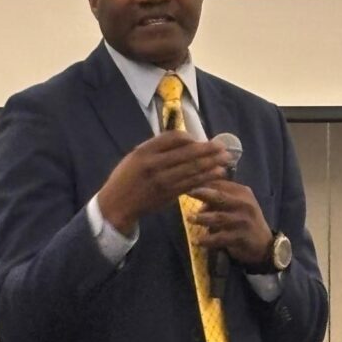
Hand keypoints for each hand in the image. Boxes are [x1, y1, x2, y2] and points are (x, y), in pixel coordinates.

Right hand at [98, 132, 230, 234]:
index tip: (200, 140)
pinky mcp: (168, 195)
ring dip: (212, 164)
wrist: (116, 204)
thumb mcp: (135, 156)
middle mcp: (154, 164)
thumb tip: (186, 141)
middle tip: (224, 148)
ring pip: (192, 170)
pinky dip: (206, 178)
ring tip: (225, 161)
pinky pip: (191, 184)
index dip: (191, 138)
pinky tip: (217, 175)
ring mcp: (162, 181)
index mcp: (145, 151)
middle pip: (188, 153)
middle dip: (209, 150)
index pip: (174, 138)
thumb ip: (157, 147)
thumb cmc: (127, 178)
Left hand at [188, 182, 272, 265]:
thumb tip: (198, 196)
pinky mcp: (241, 237)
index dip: (204, 182)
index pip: (221, 183)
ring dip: (202, 218)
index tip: (187, 182)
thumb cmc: (245, 221)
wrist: (264, 244)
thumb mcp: (237, 205)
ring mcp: (243, 221)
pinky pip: (221, 238)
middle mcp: (244, 204)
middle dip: (202, 194)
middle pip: (220, 197)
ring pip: (219, 217)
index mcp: (243, 193)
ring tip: (189, 219)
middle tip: (187, 193)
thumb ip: (220, 198)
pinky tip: (197, 241)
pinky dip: (208, 240)